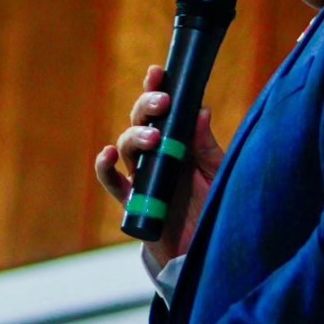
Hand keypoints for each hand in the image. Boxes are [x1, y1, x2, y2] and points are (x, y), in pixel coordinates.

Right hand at [95, 64, 223, 266]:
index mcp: (179, 142)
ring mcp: (143, 175)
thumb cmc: (215, 206)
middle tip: (162, 103)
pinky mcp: (133, 200)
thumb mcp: (218, 174)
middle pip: (141, 121)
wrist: (208, 249)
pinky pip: (112, 181)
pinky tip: (108, 154)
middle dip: (147, 106)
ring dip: (136, 136)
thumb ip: (207, 146)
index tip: (158, 73)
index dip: (157, 89)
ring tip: (153, 138)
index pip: (164, 110)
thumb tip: (201, 110)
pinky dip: (105, 167)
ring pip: (126, 145)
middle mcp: (158, 154)